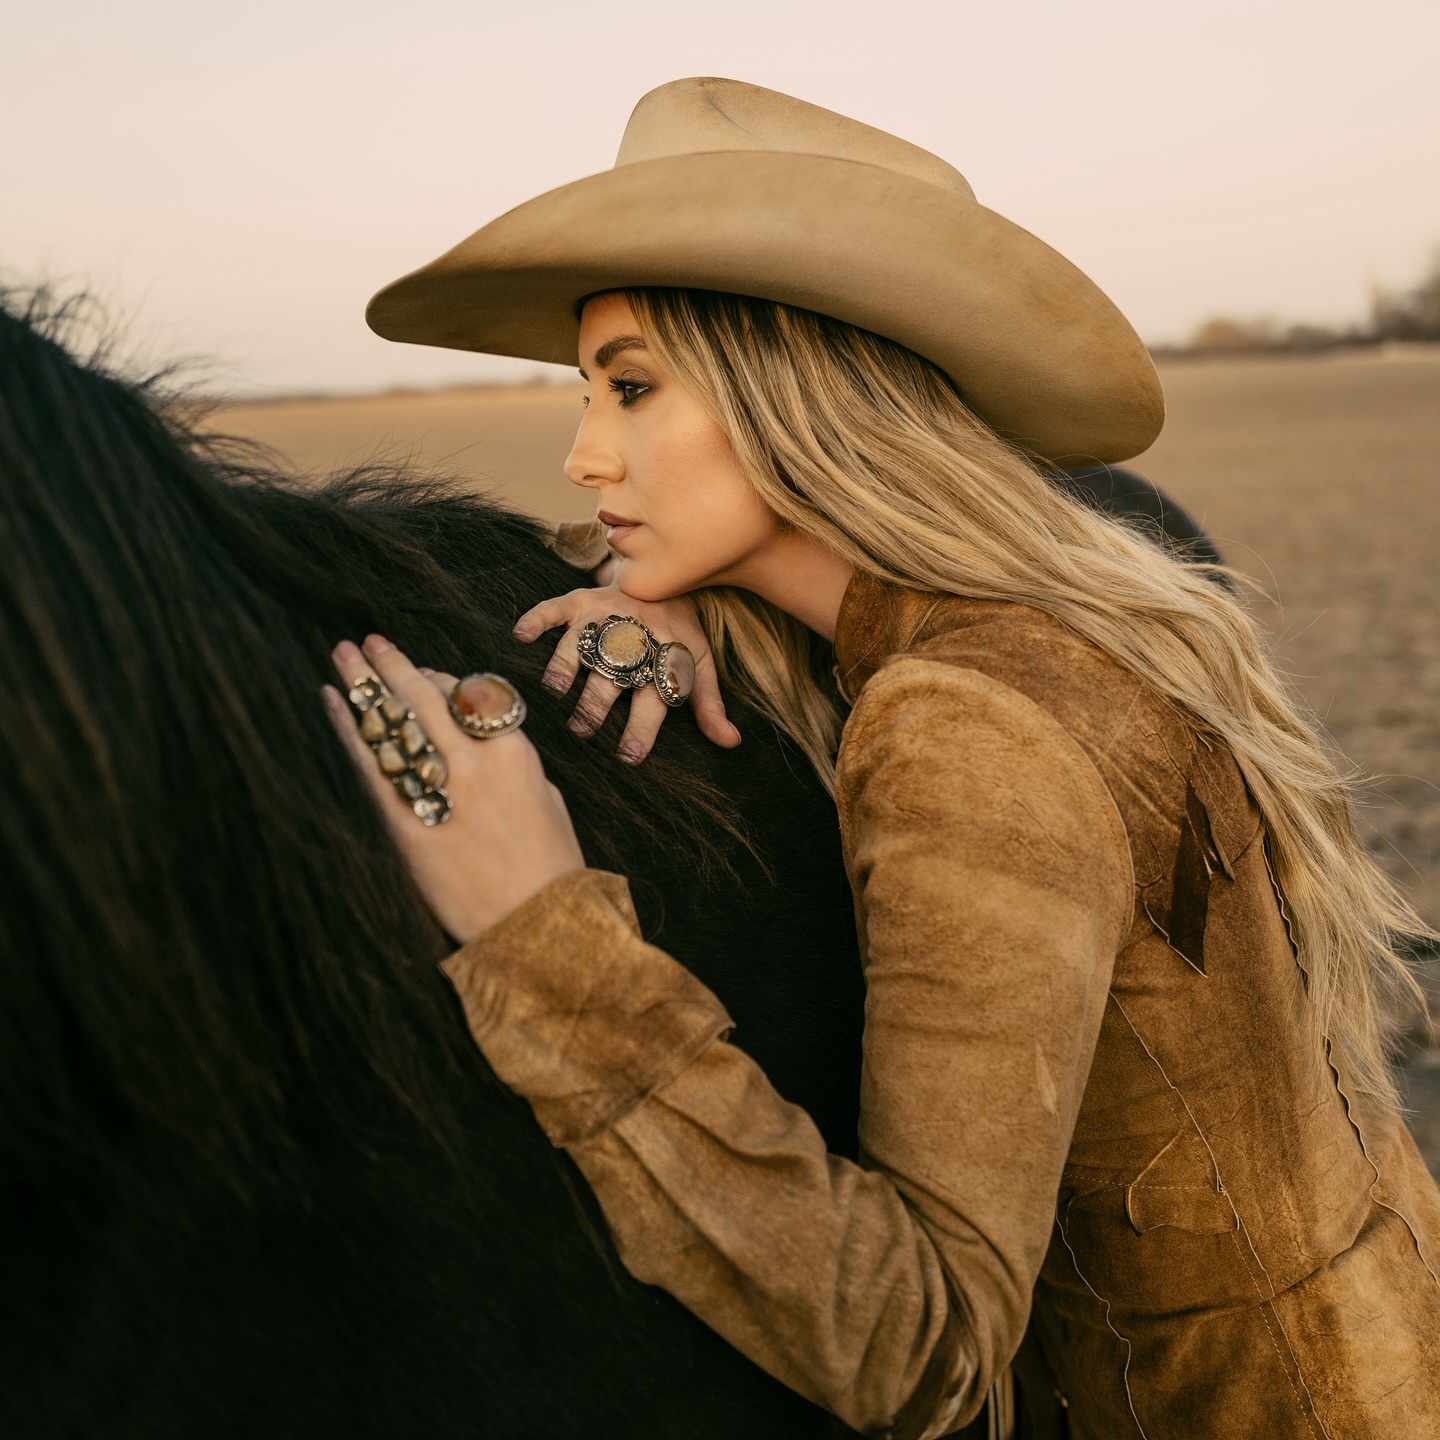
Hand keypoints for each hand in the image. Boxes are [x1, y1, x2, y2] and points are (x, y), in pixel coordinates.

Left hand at [323, 635, 584, 944]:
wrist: (534, 926)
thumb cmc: (549, 867)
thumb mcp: (546, 800)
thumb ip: (513, 762)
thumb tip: (479, 738)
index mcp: (514, 751)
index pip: (469, 695)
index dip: (438, 678)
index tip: (418, 669)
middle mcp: (472, 761)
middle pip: (423, 697)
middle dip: (391, 664)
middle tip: (364, 642)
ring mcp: (438, 788)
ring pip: (393, 721)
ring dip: (364, 683)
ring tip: (342, 656)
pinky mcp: (406, 821)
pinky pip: (371, 763)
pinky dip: (349, 728)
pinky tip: (332, 702)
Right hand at [512, 584, 740, 763]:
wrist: (664, 575)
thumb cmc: (678, 630)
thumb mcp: (698, 663)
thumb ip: (708, 704)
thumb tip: (731, 743)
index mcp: (661, 656)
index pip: (654, 697)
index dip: (642, 727)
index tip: (628, 756)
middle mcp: (632, 638)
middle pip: (612, 675)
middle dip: (596, 704)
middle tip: (582, 730)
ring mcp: (604, 617)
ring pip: (581, 643)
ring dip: (566, 666)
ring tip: (555, 692)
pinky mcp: (582, 600)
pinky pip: (556, 607)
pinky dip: (537, 618)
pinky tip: (521, 635)